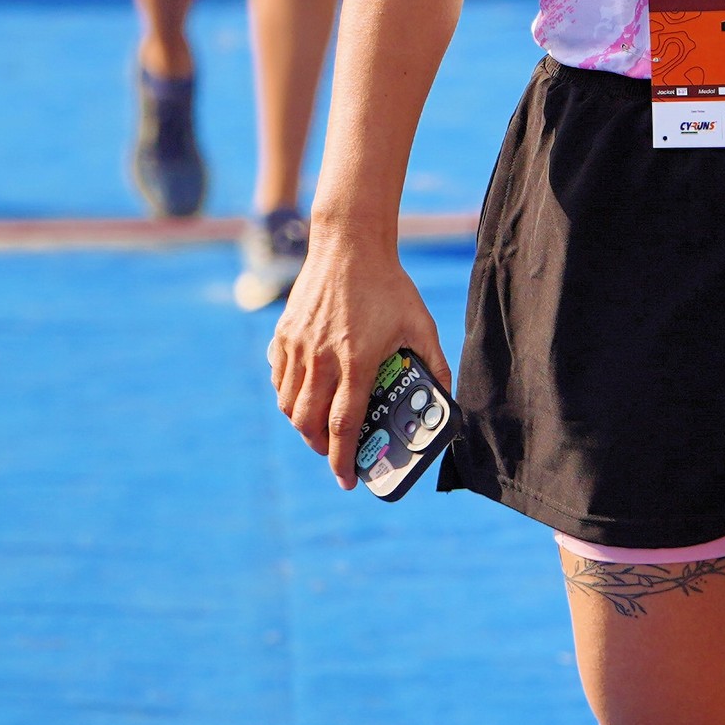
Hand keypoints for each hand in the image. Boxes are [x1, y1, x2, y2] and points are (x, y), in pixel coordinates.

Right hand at [268, 233, 451, 488]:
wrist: (349, 243)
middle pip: (309, 424)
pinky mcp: (284, 334)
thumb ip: (434, 363)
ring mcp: (298, 346)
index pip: (343, 425)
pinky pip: (279, 379)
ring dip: (302, 425)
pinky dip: (289, 395)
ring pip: (289, 405)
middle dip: (321, 448)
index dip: (344, 459)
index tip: (348, 481)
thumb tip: (445, 398)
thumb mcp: (420, 324)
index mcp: (356, 361)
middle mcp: (321, 358)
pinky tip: (306, 393)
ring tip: (320, 427)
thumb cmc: (388, 285)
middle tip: (335, 453)